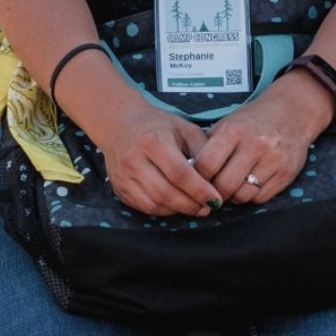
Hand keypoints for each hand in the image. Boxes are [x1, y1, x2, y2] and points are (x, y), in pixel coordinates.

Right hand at [90, 93, 218, 217]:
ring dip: (178, 210)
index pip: (180, 173)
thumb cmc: (161, 127)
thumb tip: (215, 180)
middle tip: (209, 207)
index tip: (216, 199)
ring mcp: (123, 176)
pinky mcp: (119, 188)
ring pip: (154, 204)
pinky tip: (177, 205)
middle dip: (191, 205)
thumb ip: (202, 151)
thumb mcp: (186, 129)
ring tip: (196, 207)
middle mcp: (134, 160)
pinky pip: (144, 207)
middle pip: (166, 193)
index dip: (200, 190)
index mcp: (153, 141)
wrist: (121, 125)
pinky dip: (164, 210)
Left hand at [192, 73, 330, 205]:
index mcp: (234, 131)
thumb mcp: (228, 123)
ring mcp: (273, 160)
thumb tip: (187, 173)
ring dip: (233, 196)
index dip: (197, 177)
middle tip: (213, 190)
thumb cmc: (253, 120)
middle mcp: (255, 145)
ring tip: (233, 186)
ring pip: (242, 196)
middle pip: (223, 185)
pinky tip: (251, 184)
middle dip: (214, 192)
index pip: (206, 165)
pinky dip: (252, 196)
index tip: (196, 180)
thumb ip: (208, 146)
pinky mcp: (286, 173)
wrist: (293, 112)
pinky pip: (260, 198)